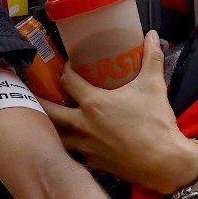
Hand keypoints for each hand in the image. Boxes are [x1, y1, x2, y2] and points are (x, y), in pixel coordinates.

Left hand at [39, 31, 197, 194]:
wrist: (163, 162)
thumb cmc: (156, 123)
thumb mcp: (153, 86)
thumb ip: (151, 58)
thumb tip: (152, 36)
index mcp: (93, 103)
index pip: (68, 81)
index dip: (65, 70)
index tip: (68, 67)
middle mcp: (83, 125)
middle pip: (49, 111)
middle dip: (39, 102)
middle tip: (34, 94)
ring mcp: (86, 146)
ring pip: (57, 135)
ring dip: (51, 126)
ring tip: (48, 118)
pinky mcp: (93, 162)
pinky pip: (75, 151)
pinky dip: (72, 144)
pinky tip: (76, 139)